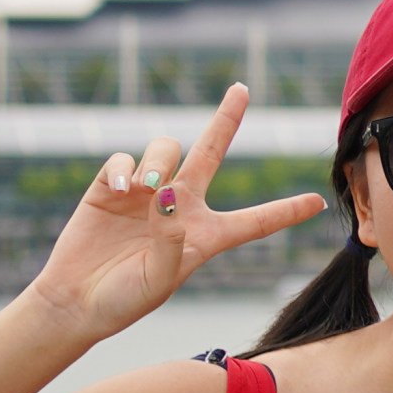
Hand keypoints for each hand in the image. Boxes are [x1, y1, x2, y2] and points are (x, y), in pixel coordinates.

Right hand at [24, 85, 326, 340]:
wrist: (75, 303)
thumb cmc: (124, 300)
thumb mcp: (159, 281)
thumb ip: (171, 243)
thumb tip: (169, 197)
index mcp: (206, 235)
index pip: (254, 221)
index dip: (284, 212)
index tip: (317, 203)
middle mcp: (181, 206)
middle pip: (211, 153)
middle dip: (226, 120)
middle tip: (241, 89)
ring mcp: (146, 193)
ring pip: (165, 149)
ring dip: (160, 159)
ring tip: (147, 187)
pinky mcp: (110, 188)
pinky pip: (124, 160)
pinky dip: (125, 168)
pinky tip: (122, 190)